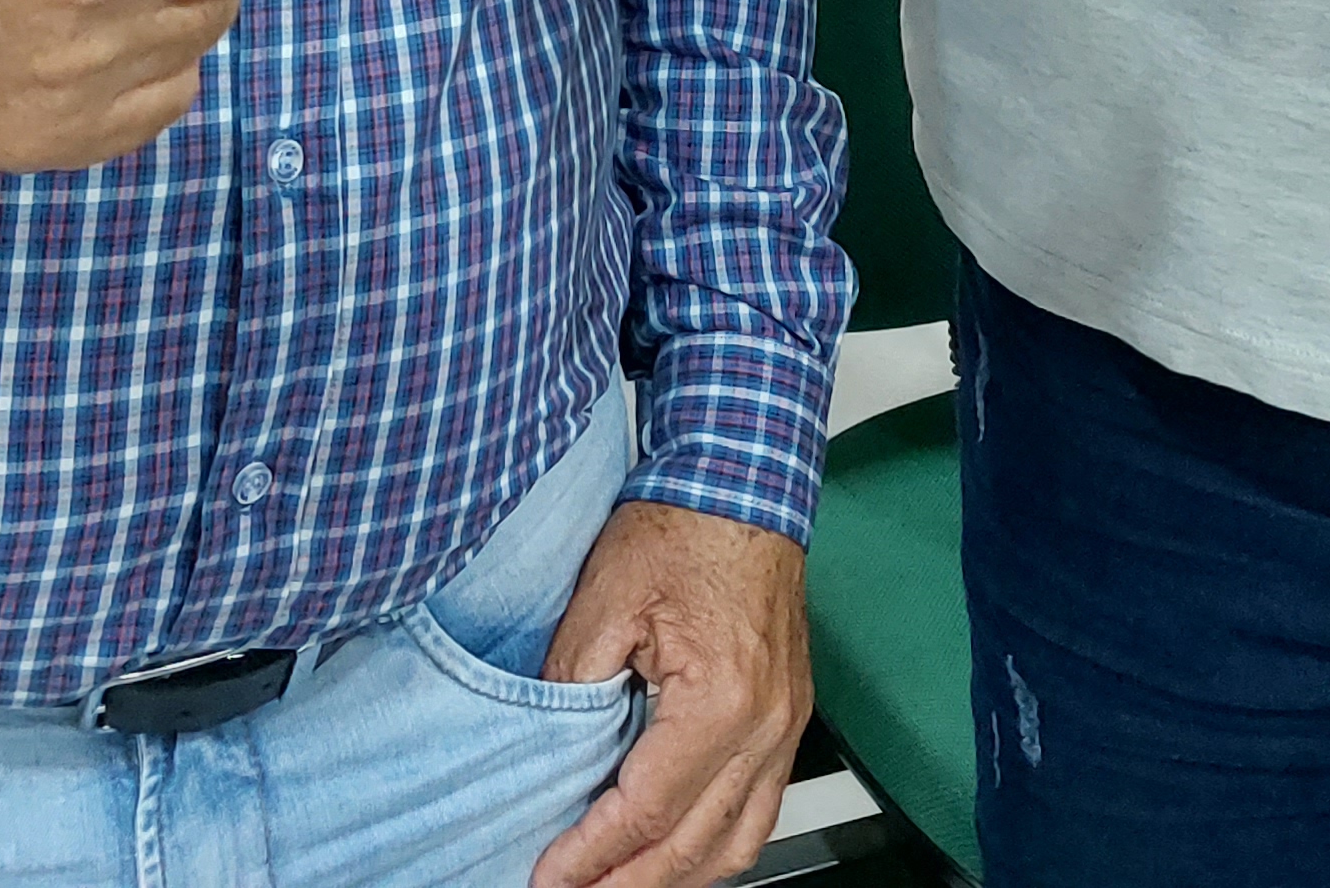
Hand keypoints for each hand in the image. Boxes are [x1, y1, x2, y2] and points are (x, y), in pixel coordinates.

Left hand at [531, 501, 808, 887]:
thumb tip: (542, 751)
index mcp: (721, 702)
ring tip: (618, 884)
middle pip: (693, 847)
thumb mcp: (603, 599)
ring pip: (737, 844)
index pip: (645, 812)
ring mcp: (786, 727)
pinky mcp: (788, 718)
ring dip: (676, 877)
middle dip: (627, 885)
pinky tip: (674, 850)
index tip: (548, 877)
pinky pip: (759, 810)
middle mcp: (766, 727)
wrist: (744, 481)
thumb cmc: (685, 525)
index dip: (590, 856)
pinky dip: (714, 845)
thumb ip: (569, 684)